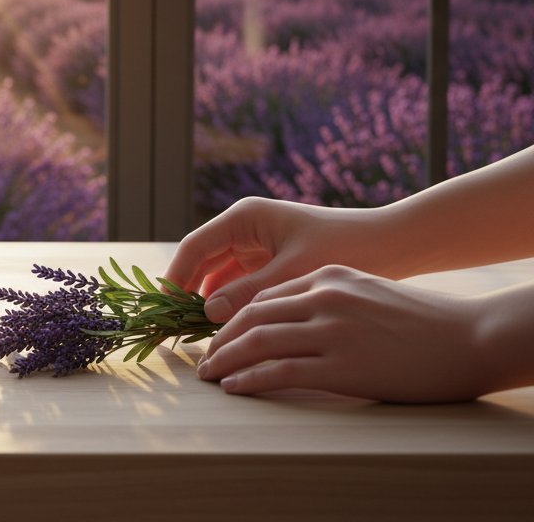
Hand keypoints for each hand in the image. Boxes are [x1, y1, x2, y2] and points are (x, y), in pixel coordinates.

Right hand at [166, 197, 396, 322]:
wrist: (392, 245)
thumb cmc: (346, 248)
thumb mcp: (294, 272)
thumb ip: (249, 292)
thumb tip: (207, 312)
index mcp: (245, 218)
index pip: (195, 247)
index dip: (175, 277)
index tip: (162, 308)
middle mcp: (245, 228)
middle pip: (202, 262)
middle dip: (188, 293)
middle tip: (174, 328)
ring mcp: (256, 246)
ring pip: (218, 276)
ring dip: (208, 302)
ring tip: (198, 335)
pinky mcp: (270, 263)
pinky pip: (238, 285)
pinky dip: (229, 304)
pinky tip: (227, 330)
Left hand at [196, 265, 487, 402]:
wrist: (469, 337)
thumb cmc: (422, 320)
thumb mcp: (366, 292)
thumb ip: (328, 299)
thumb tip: (291, 319)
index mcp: (327, 277)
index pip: (265, 296)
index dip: (235, 316)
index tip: (219, 333)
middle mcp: (323, 298)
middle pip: (251, 316)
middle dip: (220, 338)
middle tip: (202, 356)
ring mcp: (330, 332)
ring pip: (256, 342)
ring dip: (224, 359)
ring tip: (208, 374)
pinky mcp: (340, 366)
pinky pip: (278, 371)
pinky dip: (248, 379)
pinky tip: (233, 386)